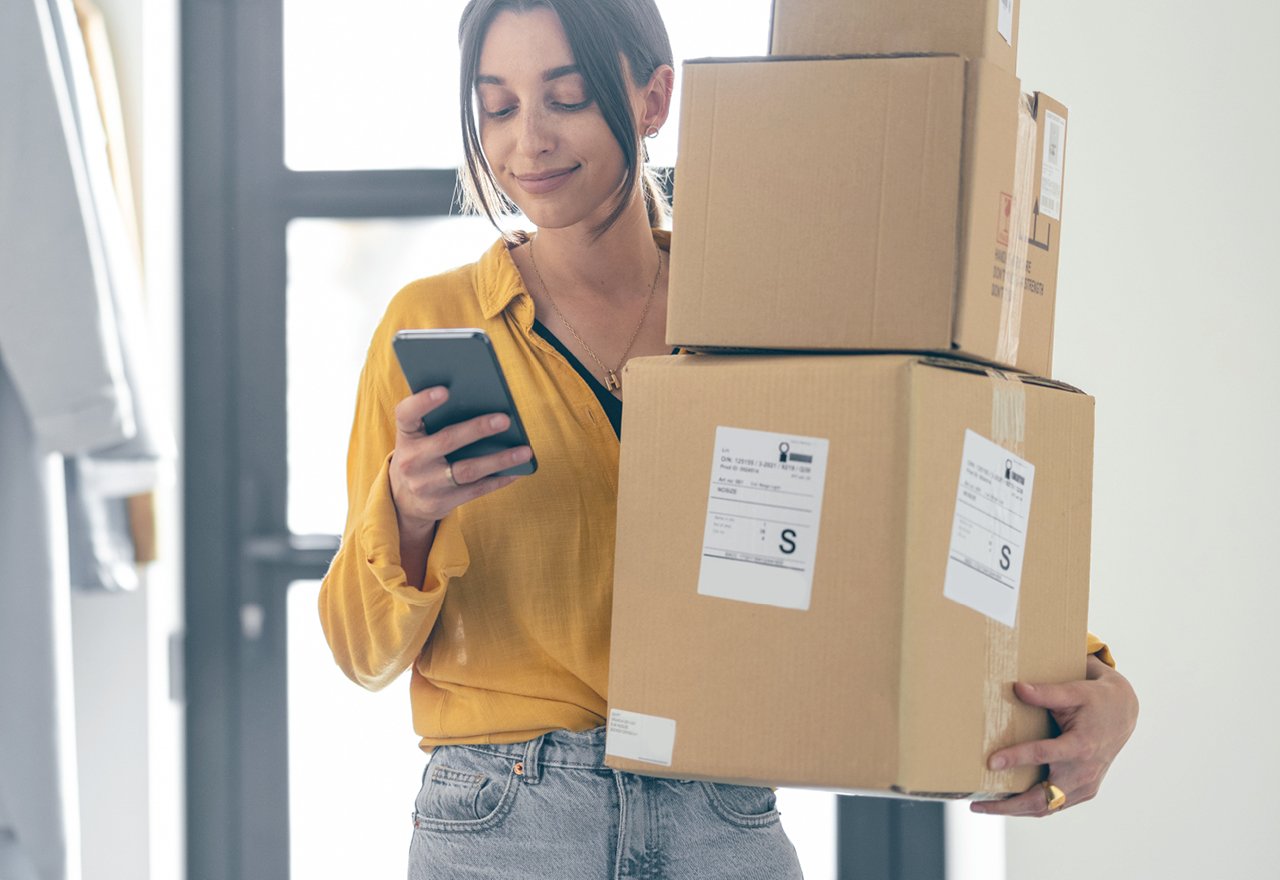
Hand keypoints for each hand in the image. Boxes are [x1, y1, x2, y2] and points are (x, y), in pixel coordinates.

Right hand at [389, 386, 530, 530]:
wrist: (404, 499)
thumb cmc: (421, 454)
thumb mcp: (418, 437)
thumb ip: (438, 420)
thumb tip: (484, 403)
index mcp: (406, 435)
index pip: (406, 414)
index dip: (423, 401)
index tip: (445, 390)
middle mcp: (411, 459)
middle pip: (447, 441)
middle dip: (478, 429)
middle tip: (505, 419)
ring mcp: (425, 484)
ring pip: (467, 470)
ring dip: (499, 460)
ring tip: (525, 451)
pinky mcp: (441, 503)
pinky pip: (475, 490)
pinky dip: (498, 480)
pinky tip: (517, 471)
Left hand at [971, 654, 1137, 816]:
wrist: (1123, 713)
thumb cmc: (1095, 699)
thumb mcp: (1074, 690)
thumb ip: (1046, 692)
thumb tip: (1017, 688)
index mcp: (1081, 746)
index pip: (1044, 755)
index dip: (1016, 758)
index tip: (991, 763)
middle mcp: (1084, 772)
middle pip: (1042, 798)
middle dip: (1008, 804)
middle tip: (977, 803)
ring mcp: (1086, 785)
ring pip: (1047, 807)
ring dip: (1016, 810)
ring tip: (984, 806)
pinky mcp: (1085, 791)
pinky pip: (1055, 805)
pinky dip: (1032, 806)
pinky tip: (1008, 803)